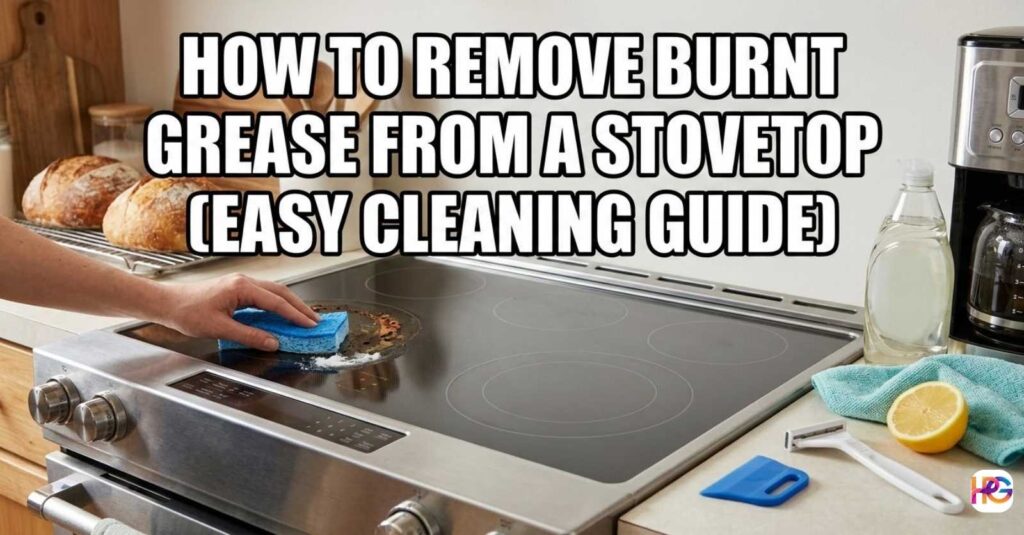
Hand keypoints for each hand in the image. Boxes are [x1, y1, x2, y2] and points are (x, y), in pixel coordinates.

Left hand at [153, 274, 318, 350]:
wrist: (167, 303)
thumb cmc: (187, 311)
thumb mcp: (220, 328)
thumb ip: (249, 335)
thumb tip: (272, 342)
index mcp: (241, 287)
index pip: (276, 302)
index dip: (295, 315)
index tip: (309, 325)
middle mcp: (244, 281)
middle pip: (281, 292)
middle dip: (300, 306)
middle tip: (314, 320)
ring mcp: (240, 283)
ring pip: (273, 292)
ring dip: (290, 304)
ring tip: (303, 317)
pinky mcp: (236, 288)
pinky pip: (263, 294)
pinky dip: (277, 304)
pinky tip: (281, 313)